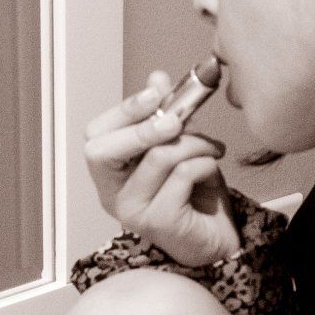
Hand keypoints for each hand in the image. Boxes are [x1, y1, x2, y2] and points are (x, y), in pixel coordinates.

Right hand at [84, 70, 236, 266]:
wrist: (219, 238)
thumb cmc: (195, 193)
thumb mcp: (180, 146)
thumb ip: (166, 115)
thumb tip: (156, 77)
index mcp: (111, 174)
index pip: (96, 136)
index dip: (123, 110)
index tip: (156, 93)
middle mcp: (112, 194)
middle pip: (102, 150)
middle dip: (143, 127)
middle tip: (178, 121)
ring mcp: (132, 211)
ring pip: (156, 156)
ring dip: (193, 144)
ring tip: (212, 149)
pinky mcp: (158, 222)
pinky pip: (182, 175)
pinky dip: (205, 165)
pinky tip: (212, 171)